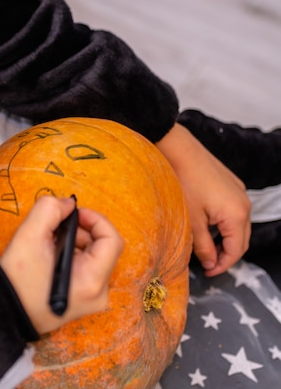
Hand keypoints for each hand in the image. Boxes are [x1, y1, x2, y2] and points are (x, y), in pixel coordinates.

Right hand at [0, 196, 122, 334]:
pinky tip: (50, 256)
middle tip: (56, 227)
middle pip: (103, 248)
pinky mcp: (84, 301)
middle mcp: (99, 293)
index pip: (112, 240)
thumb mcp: (29, 235)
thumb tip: (68, 204)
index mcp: (91, 280)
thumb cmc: (17, 279)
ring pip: (95, 257)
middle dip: (82, 230)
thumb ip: (50, 209)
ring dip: (75, 242)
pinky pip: (87, 269)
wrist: (4, 311)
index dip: (95, 219)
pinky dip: (72, 256)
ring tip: (49, 243)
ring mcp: (92, 300)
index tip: (74, 214)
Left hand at [156, 123, 250, 275]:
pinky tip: (206, 225)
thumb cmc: (184, 183)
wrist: (179, 151)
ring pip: (238, 225)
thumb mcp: (192, 222)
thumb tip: (210, 263)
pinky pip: (233, 210)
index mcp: (237, 215)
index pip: (236, 250)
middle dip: (226, 254)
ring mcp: (239, 192)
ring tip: (205, 246)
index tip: (209, 273)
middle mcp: (244, 203)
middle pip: (241, 239)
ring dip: (224, 238)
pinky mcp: (231, 184)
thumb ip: (203, 246)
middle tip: (207, 264)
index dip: (223, 265)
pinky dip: (224, 223)